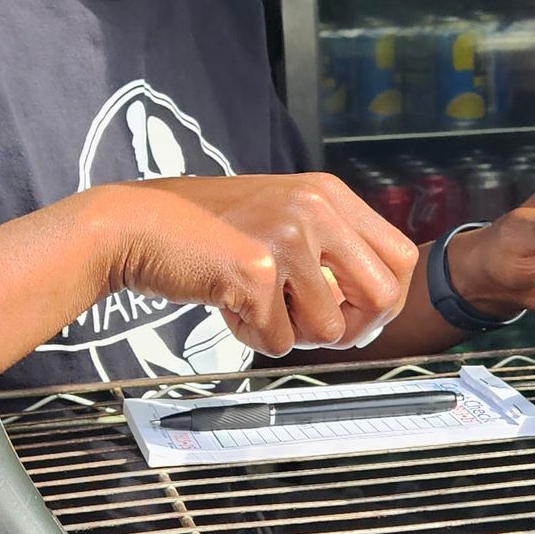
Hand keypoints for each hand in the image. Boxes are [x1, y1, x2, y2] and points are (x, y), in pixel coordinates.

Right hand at [96, 172, 418, 358]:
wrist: (134, 225)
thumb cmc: (202, 229)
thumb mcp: (280, 217)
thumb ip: (326, 247)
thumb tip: (374, 304)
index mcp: (327, 193)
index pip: (400, 257)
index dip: (384, 301)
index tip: (353, 317)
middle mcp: (315, 208)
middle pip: (385, 296)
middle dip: (354, 329)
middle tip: (314, 328)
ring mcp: (287, 238)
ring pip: (330, 329)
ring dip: (294, 335)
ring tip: (256, 309)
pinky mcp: (255, 272)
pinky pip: (279, 340)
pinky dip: (254, 337)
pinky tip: (228, 308)